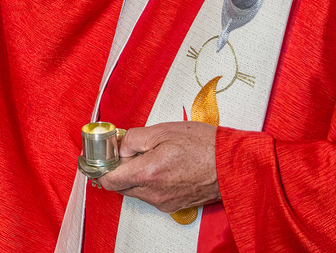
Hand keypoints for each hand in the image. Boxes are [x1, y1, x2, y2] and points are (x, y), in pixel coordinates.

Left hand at [96, 122, 220, 212]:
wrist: (233, 165)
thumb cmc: (205, 145)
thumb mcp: (163, 130)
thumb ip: (134, 139)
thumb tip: (120, 147)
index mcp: (148, 173)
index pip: (109, 180)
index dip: (102, 167)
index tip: (102, 157)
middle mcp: (154, 193)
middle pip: (121, 186)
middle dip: (119, 170)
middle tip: (127, 151)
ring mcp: (164, 202)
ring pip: (136, 191)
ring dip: (135, 176)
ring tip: (150, 156)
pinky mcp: (174, 205)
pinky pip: (151, 195)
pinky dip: (149, 183)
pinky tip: (162, 166)